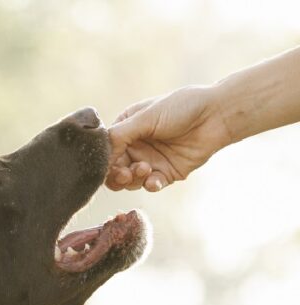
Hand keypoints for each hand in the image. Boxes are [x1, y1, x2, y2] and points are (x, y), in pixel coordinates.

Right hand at [106, 85, 232, 191]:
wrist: (217, 115)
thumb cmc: (181, 107)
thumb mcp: (145, 117)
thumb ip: (119, 135)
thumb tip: (99, 155)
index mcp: (126, 129)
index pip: (106, 151)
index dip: (104, 161)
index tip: (106, 166)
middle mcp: (135, 146)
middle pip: (113, 170)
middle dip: (116, 175)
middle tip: (125, 173)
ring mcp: (150, 161)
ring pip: (129, 181)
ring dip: (133, 179)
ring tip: (145, 169)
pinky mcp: (166, 174)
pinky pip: (150, 185)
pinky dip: (149, 185)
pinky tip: (154, 180)